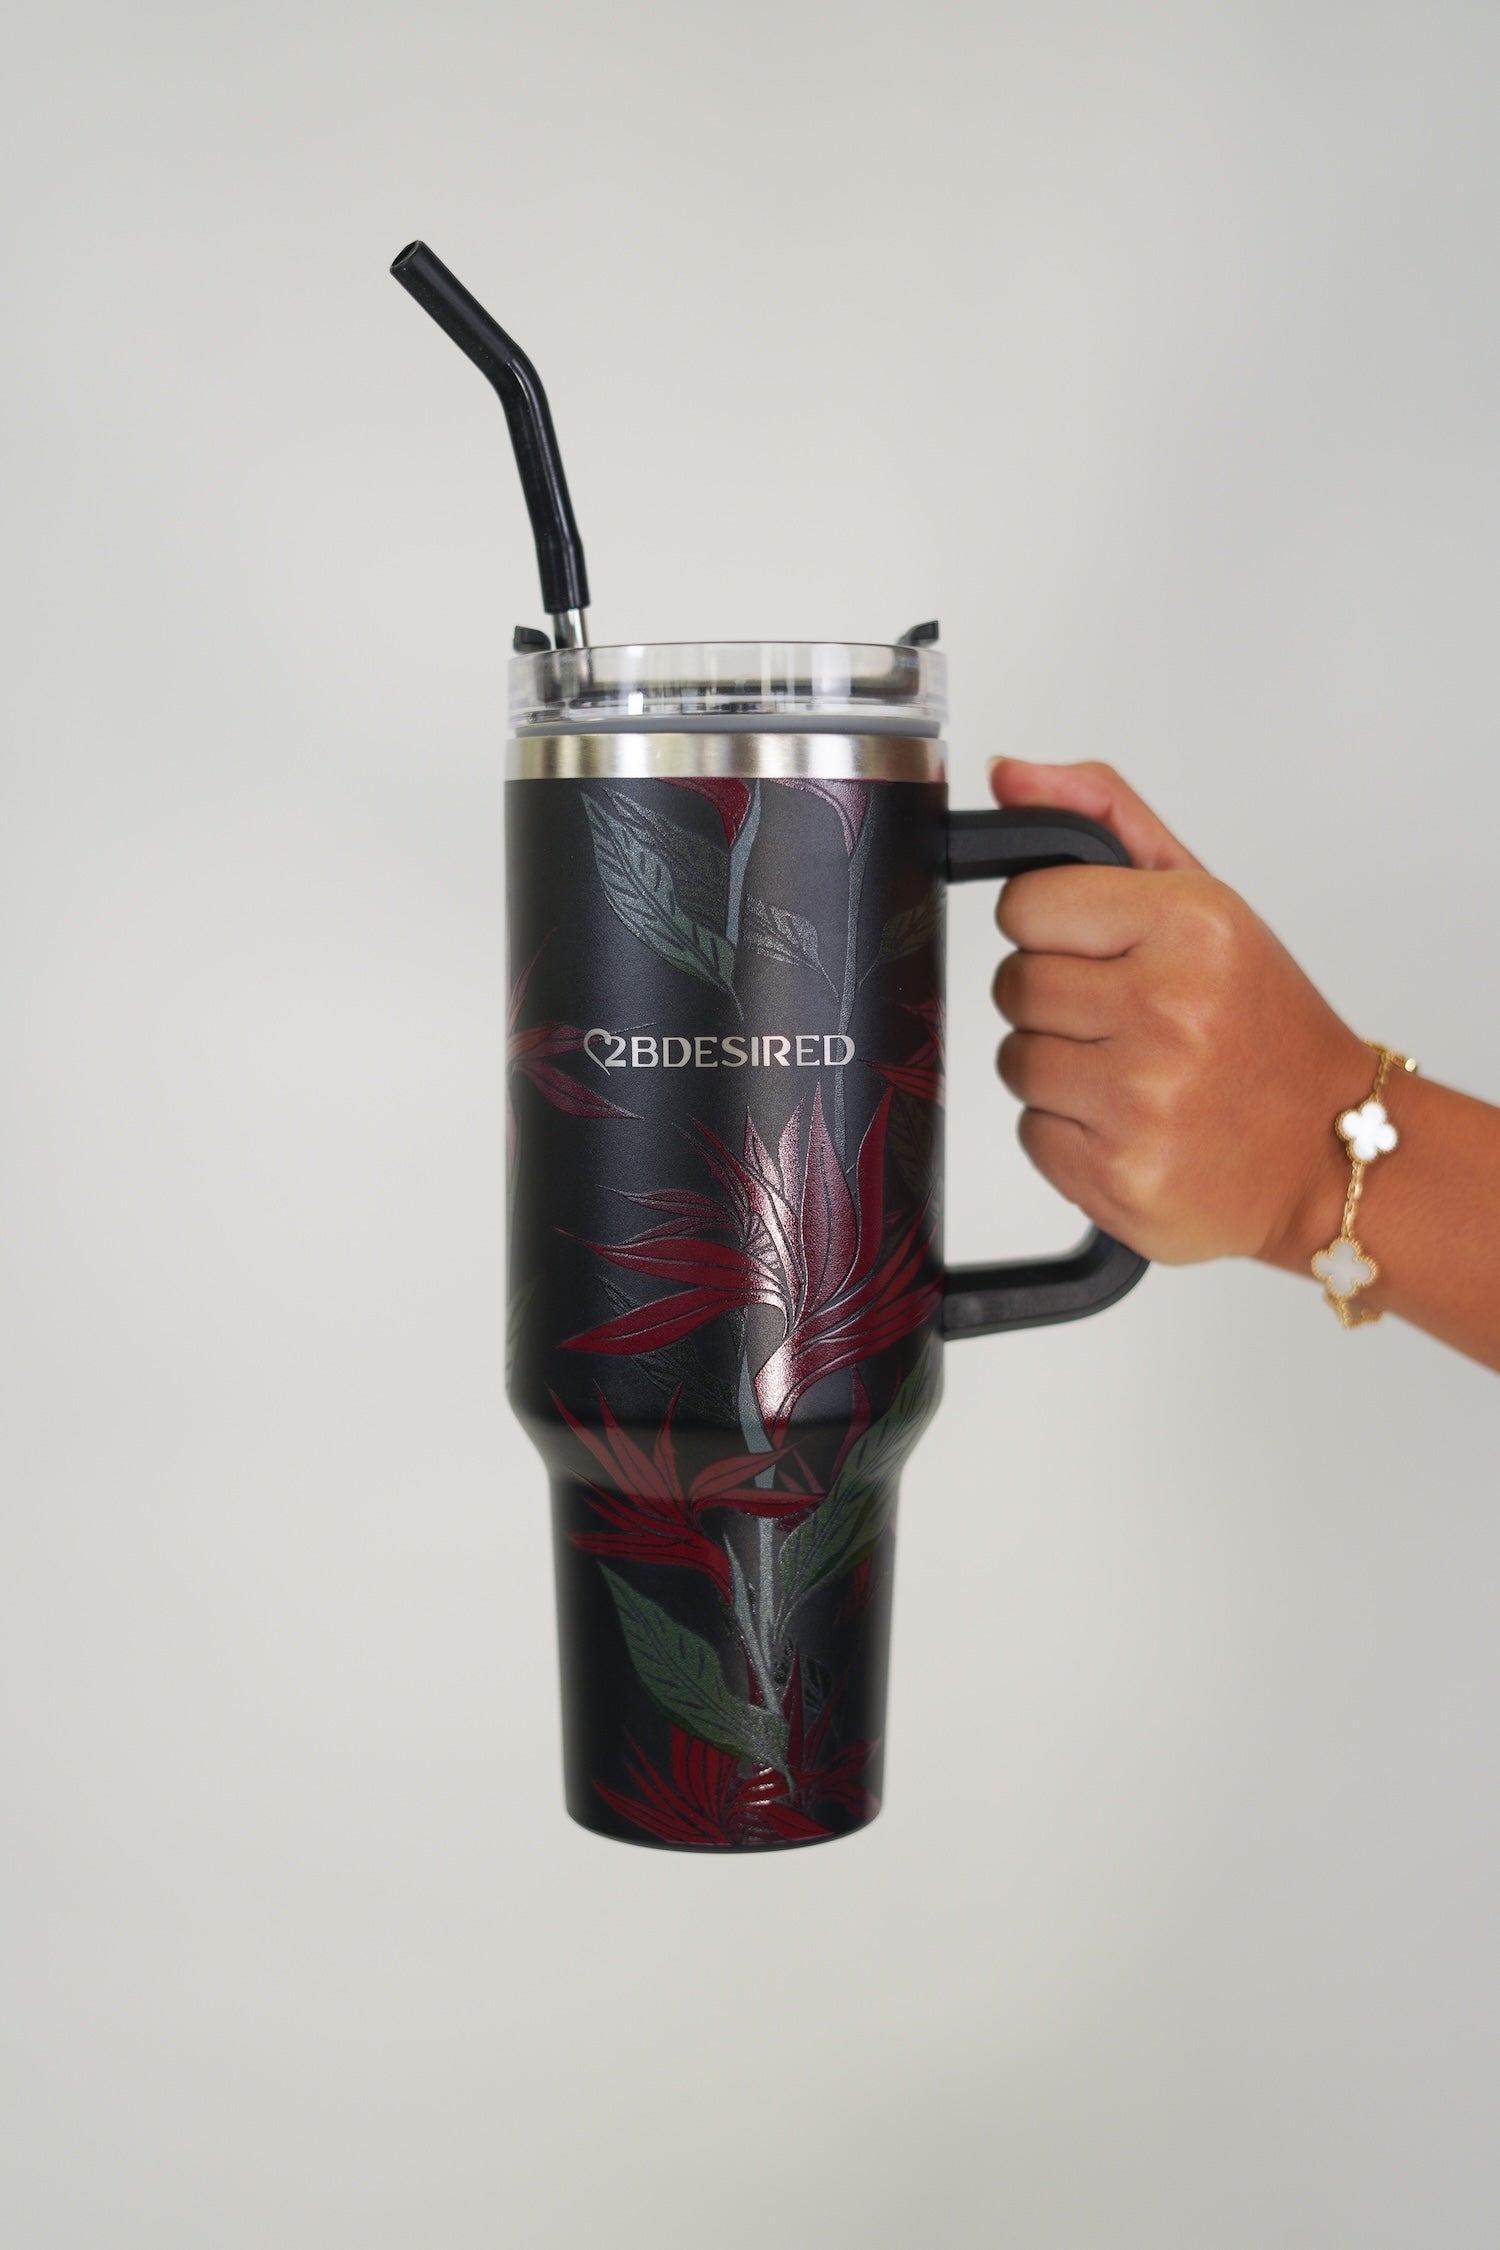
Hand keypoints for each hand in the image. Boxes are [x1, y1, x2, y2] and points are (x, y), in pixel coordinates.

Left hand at [988, 758, 1370, 1266]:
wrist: (1329, 1148)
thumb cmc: (1261, 1022)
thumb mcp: (1202, 897)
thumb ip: (1103, 818)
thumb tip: (1007, 773)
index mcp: (1191, 923)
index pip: (1025, 906)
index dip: (1052, 929)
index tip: (1101, 951)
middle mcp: (1168, 1009)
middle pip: (1013, 986)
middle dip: (1057, 1002)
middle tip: (1127, 1018)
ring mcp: (1142, 1100)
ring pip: (1014, 1061)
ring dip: (1058, 1069)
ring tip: (1133, 1072)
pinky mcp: (1116, 1176)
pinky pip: (1029, 1134)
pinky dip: (1067, 1134)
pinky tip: (1130, 1124)